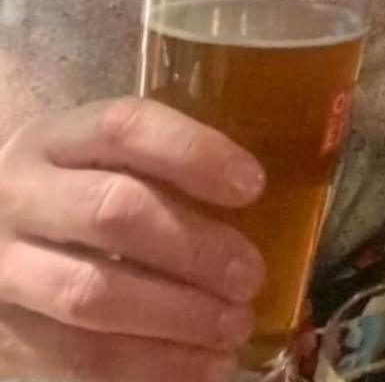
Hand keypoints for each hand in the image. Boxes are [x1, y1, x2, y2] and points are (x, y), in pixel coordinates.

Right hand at [0, 96, 266, 381]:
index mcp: (59, 138)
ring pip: (91, 293)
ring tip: (233, 325)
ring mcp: (5, 268)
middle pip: (112, 212)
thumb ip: (163, 166)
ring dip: (175, 316)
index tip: (253, 185)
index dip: (194, 152)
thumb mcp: (103, 159)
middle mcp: (22, 196)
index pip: (126, 127)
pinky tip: (201, 365)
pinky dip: (147, 367)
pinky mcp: (1, 336)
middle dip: (193, 246)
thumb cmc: (73, 189)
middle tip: (250, 274)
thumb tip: (258, 193)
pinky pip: (74, 358)